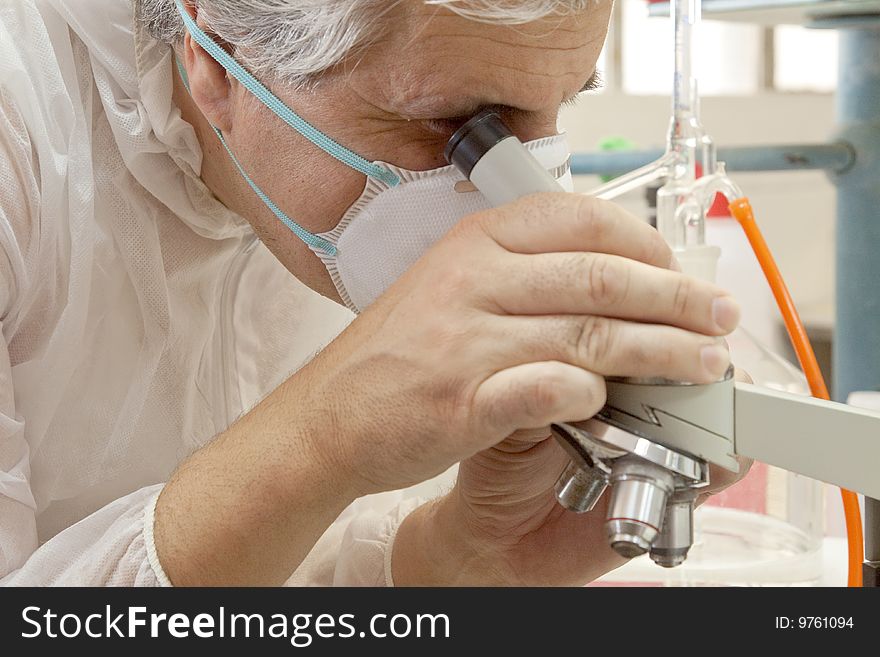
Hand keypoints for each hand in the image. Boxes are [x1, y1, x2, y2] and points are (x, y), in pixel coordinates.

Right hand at [156, 192, 740, 584]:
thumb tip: (610, 280)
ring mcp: (466, 340)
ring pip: (590, 334)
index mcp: (475, 241)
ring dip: (660, 351)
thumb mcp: (453, 284)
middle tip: (717, 317)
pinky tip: (614, 402)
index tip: (678, 269)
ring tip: (702, 364)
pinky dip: (589, 394)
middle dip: (675, 298)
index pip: (579, 220)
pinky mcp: (461, 400)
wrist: (329, 415)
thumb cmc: (397, 353)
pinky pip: (545, 388)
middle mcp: (472, 279)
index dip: (644, 243)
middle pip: (600, 278)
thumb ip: (523, 274)